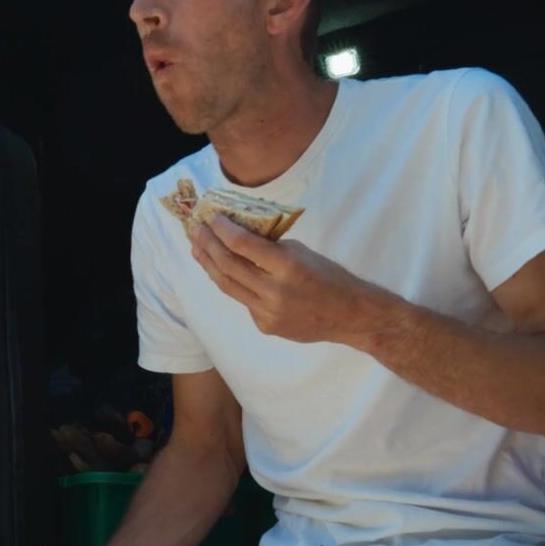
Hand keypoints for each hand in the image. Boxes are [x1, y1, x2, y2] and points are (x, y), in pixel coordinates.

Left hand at [189, 215, 397, 345]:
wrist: (349, 315)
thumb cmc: (329, 277)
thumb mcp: (303, 253)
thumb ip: (271, 248)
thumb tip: (239, 237)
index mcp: (287, 266)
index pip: (243, 245)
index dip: (222, 230)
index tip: (211, 219)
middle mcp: (274, 291)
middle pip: (228, 266)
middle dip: (208, 245)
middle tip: (195, 231)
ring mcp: (267, 312)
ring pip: (227, 286)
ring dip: (209, 265)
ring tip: (198, 250)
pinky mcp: (265, 326)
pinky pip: (243, 301)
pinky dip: (233, 284)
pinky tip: (225, 273)